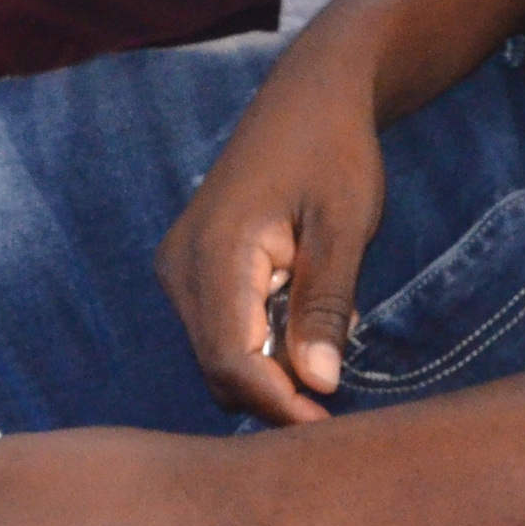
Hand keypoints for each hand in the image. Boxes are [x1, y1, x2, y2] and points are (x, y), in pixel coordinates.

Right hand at [156, 49, 389, 422]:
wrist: (310, 98)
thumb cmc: (334, 152)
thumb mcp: (344, 226)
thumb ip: (326, 305)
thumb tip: (316, 386)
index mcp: (214, 250)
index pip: (231, 359)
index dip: (277, 403)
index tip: (328, 428)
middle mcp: (180, 265)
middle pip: (220, 368)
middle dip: (277, 393)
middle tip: (341, 399)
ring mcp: (180, 270)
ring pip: (221, 356)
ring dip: (273, 369)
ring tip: (331, 344)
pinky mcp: (192, 273)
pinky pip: (223, 332)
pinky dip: (264, 344)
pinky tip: (307, 321)